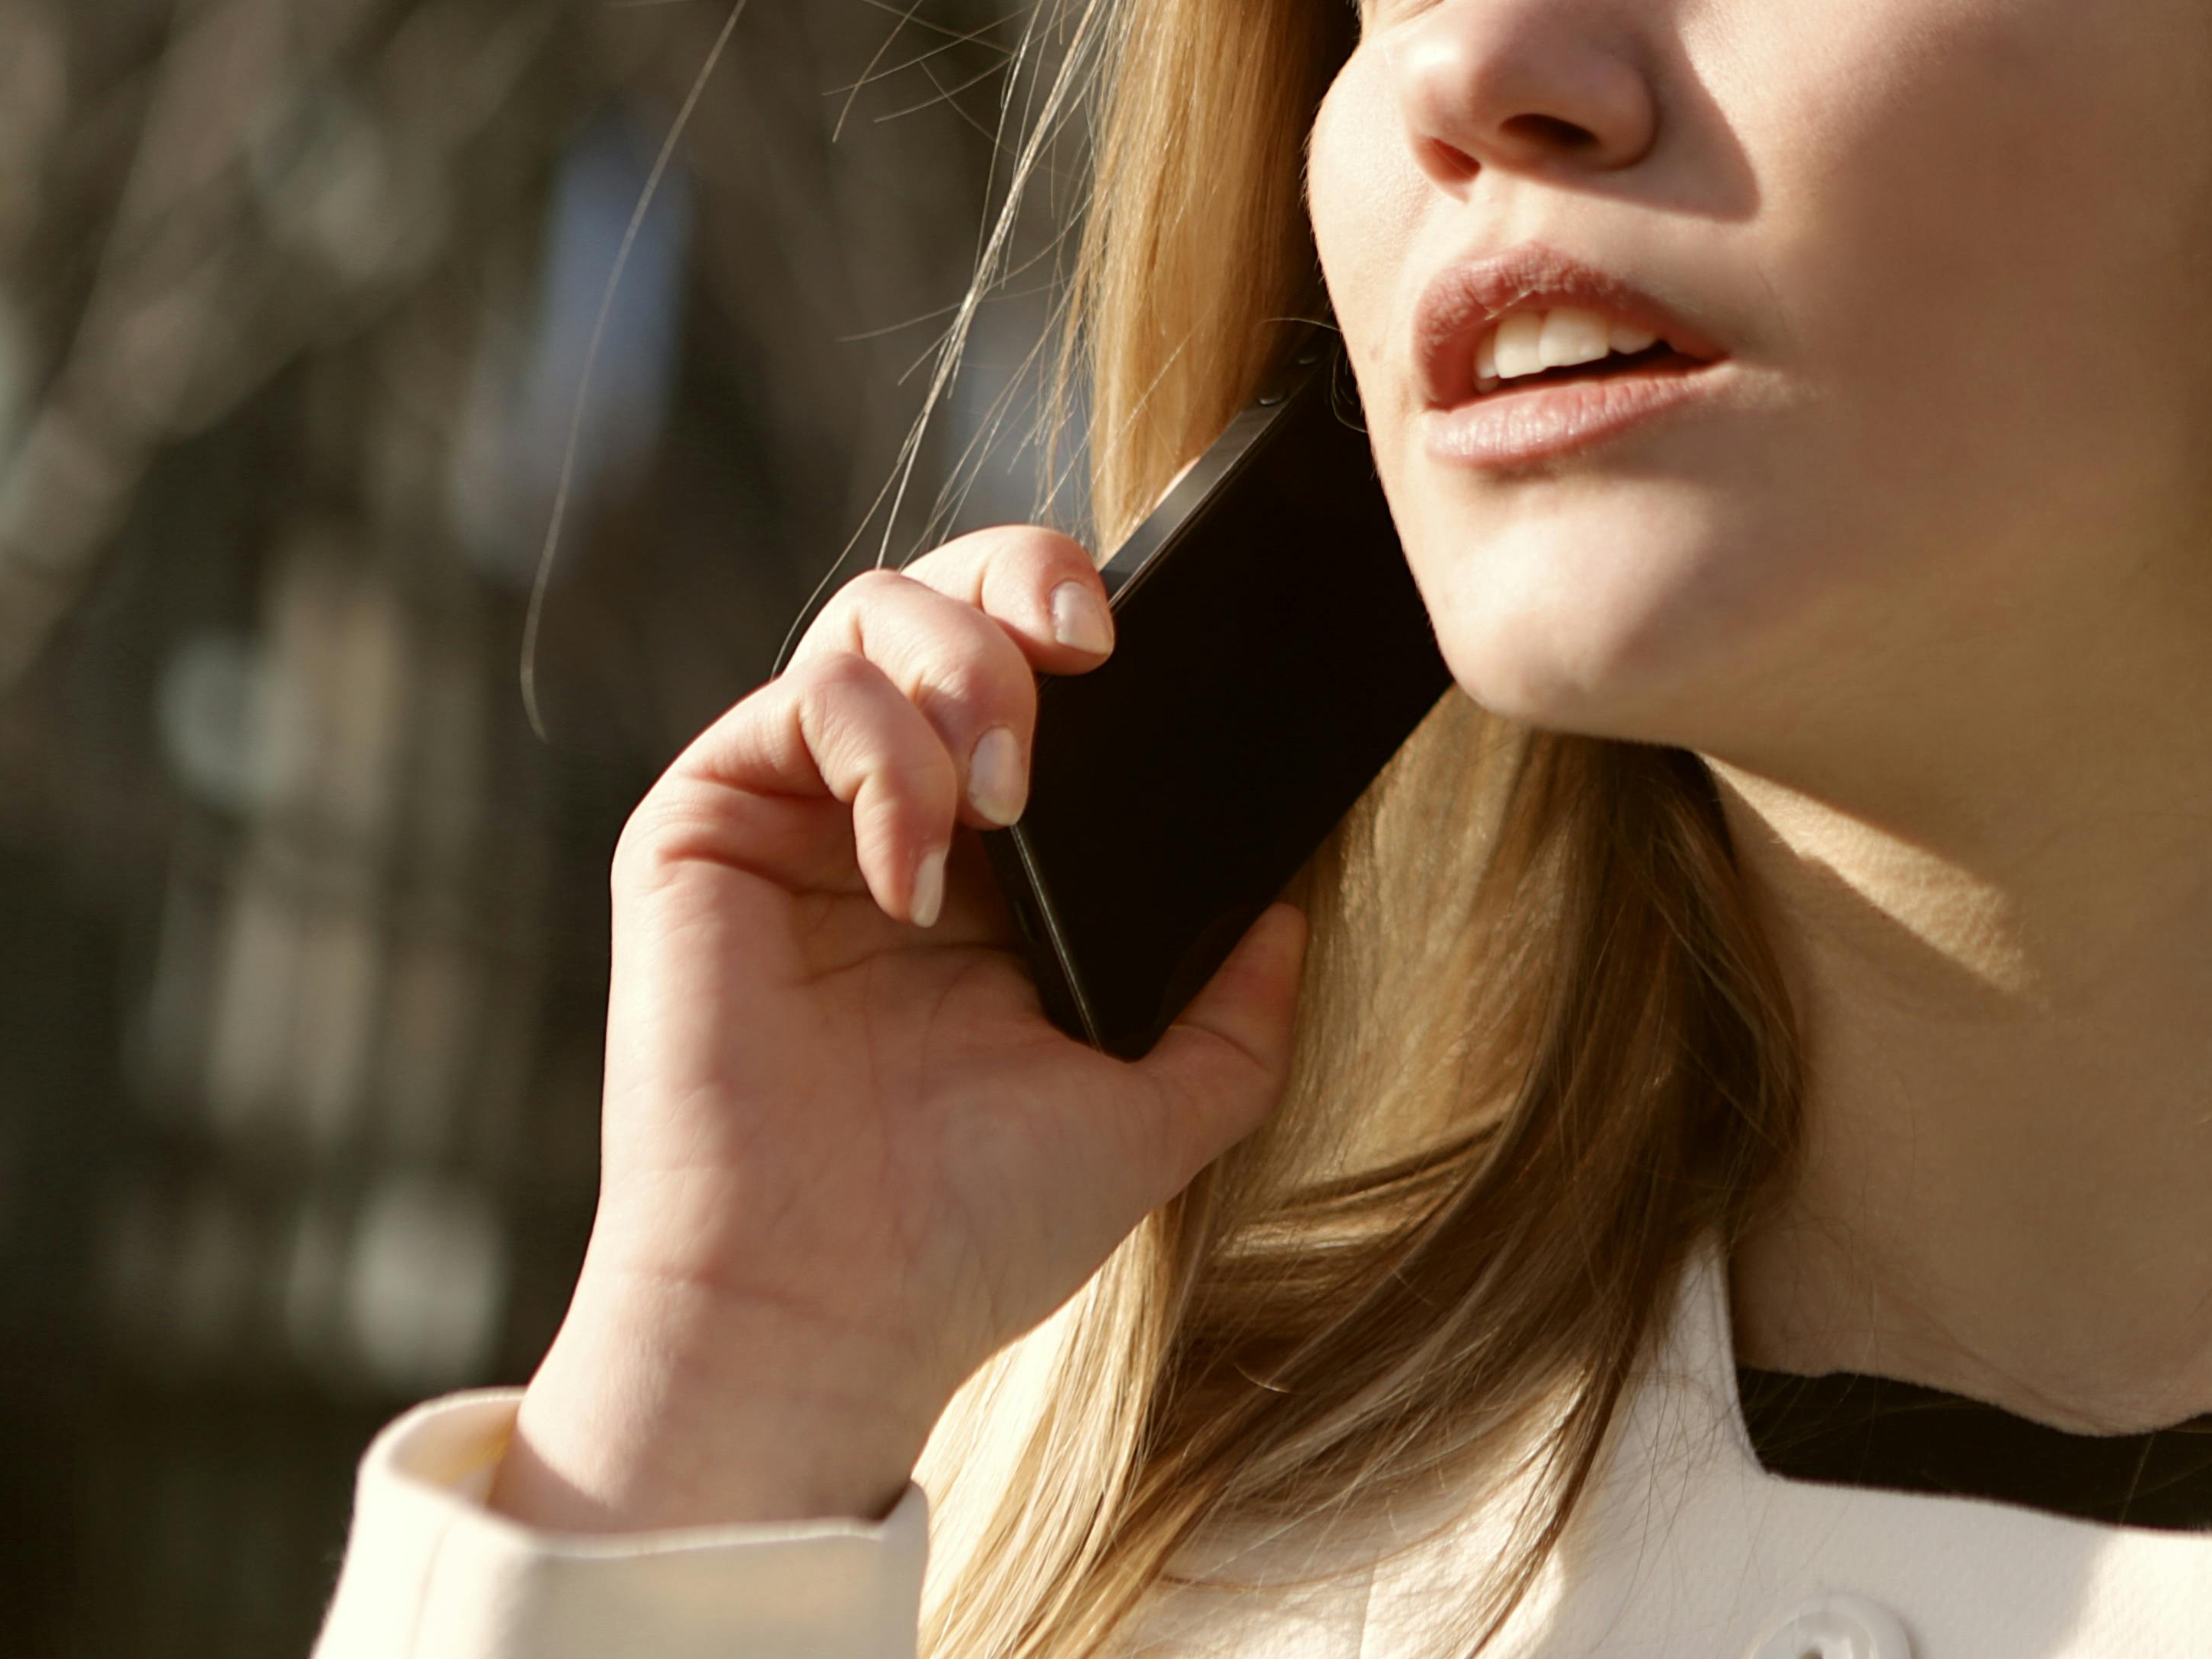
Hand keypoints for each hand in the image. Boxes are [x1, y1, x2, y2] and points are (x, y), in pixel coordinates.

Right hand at [489, 527, 1309, 1530]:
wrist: (826, 1312)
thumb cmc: (969, 1229)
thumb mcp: (1148, 1113)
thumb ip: (1234, 1016)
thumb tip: (1288, 914)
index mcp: (989, 869)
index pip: (1033, 677)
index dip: (1080, 618)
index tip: (1143, 649)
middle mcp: (887, 818)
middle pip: (942, 601)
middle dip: (1019, 583)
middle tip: (1089, 649)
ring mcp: (793, 815)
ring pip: (865, 619)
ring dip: (959, 669)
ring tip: (1004, 796)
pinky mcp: (704, 826)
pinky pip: (794, 701)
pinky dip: (875, 755)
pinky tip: (911, 873)